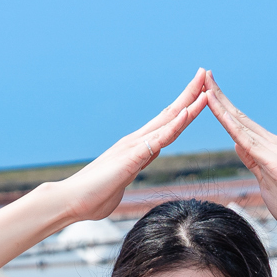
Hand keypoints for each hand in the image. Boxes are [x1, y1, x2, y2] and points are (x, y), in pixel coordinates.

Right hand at [53, 70, 210, 224]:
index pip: (166, 124)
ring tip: (205, 87)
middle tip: (205, 74)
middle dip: (189, 94)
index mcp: (136, 148)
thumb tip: (135, 168)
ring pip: (168, 122)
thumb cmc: (93, 197)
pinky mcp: (132, 157)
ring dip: (189, 104)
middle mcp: (136, 141)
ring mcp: (134, 147)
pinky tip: (187, 112)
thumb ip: (131, 171)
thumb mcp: (121, 181)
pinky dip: (175, 125)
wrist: (71, 201)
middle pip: (169, 114)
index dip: (184, 108)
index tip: (199, 94)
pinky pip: (158, 139)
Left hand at [204, 78, 276, 247]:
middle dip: (219, 96)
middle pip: (238, 117)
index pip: (239, 125)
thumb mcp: (266, 181)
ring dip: (221, 104)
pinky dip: (231, 125)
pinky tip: (219, 113)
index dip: (222, 108)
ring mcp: (275, 150)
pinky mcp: (276, 161)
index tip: (207, 92)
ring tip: (206, 85)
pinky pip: (247, 141)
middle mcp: (272, 143)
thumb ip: (253, 162)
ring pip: (240, 123)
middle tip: (203, 75)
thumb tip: (239, 146)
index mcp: (268, 149)